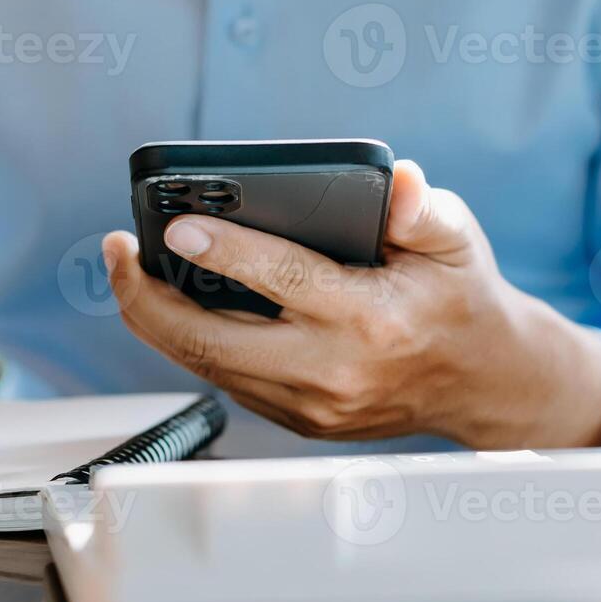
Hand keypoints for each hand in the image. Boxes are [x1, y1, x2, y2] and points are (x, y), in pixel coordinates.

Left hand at [103, 161, 600, 449]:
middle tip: (116, 250)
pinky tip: (166, 301)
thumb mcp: (455, 237)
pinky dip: (187, 340)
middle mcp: (334, 369)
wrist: (484, 380)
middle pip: (214, 341)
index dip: (224, 251)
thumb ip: (421, 207)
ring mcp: (312, 405)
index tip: (177, 226)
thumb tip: (397, 181)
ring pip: (207, 365)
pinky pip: (224, 377)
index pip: (283, 280)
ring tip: (125, 269)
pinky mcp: (297, 419)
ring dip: (156, 319)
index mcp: (372, 319)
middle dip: (148, 297)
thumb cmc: (460, 296)